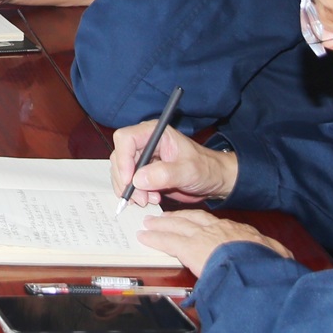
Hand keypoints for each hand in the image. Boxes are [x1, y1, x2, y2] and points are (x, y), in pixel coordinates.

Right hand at [109, 119, 237, 205]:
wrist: (213, 179)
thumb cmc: (206, 168)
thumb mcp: (189, 171)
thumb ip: (164, 174)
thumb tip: (138, 179)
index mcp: (154, 133)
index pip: (126, 139)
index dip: (123, 159)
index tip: (130, 180)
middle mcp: (145, 142)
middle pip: (120, 157)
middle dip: (127, 180)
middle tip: (141, 198)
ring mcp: (142, 157)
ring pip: (121, 171)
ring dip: (131, 189)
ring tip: (149, 199)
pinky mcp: (143, 172)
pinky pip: (128, 181)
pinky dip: (134, 193)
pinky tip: (150, 198)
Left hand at [136, 209, 290, 279]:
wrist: (258, 271)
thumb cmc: (269, 268)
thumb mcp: (277, 257)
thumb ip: (275, 255)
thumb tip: (284, 259)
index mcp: (240, 233)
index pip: (217, 225)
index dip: (202, 222)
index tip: (194, 221)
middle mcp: (220, 230)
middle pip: (193, 219)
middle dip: (177, 218)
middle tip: (163, 217)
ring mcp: (204, 237)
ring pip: (178, 227)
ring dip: (162, 225)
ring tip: (150, 224)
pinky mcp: (189, 248)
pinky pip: (167, 241)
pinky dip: (155, 238)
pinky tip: (145, 237)